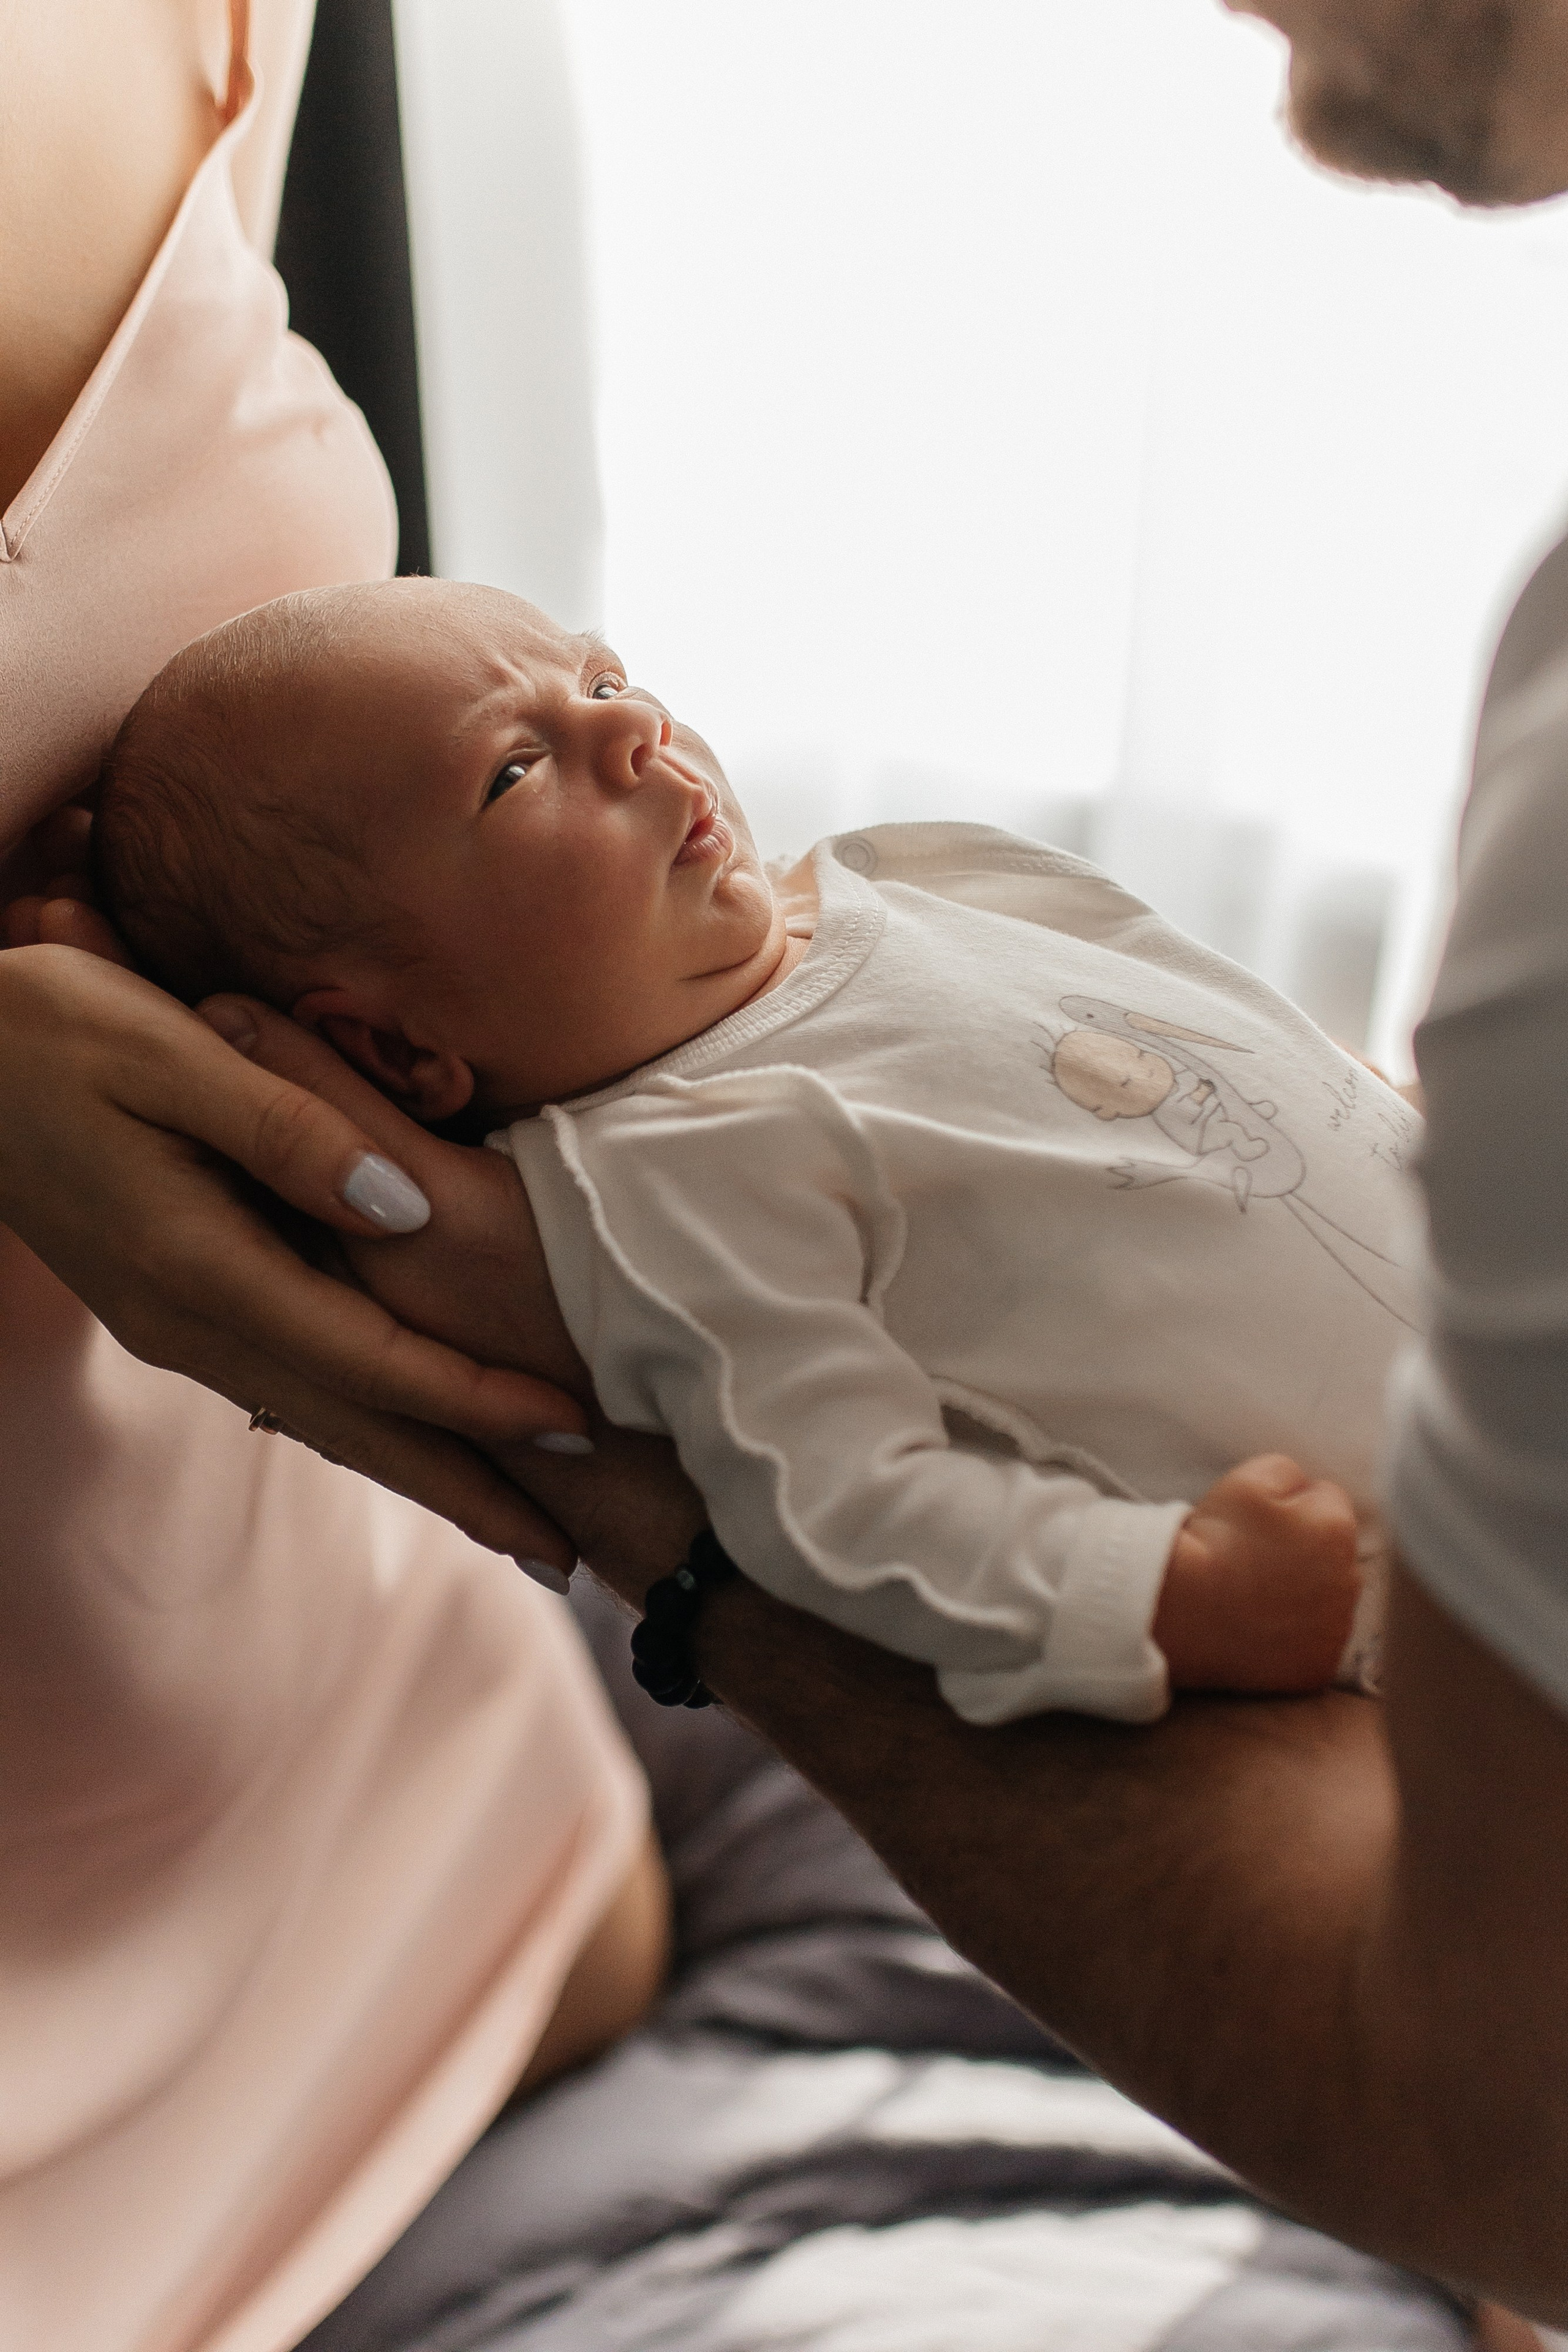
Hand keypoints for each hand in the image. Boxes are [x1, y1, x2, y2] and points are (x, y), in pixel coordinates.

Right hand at [0, 942, 588, 1570]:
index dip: (475, 1395)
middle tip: (566, 1552)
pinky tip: (402, 1441)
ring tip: (509, 1519)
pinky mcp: (171, 1305)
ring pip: (322, 1418)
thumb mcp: (170, 1052)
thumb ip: (290, 1129)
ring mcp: (174, 1324)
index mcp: (201, 1265)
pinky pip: (287, 1387)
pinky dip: (360, 1423)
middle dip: (464, 1487)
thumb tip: (404, 1207)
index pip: (371, 1354)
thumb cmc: (52, 1032)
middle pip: (354, 1423)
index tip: (570, 1421)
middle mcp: (189, 1320)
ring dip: (419, 1469)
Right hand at [1153, 1453, 1360, 1692]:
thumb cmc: (1213, 1540)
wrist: (1180, 1609)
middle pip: (1334, 1554)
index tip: (1261, 1521)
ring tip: (1256, 1593)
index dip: (1292, 1506)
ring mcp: (1336, 1631)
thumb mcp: (1250, 1477)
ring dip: (1306, 1594)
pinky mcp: (1318, 1666)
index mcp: (1337, 1529)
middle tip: (1256, 1557)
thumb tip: (1305, 1488)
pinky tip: (1263, 1626)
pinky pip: (1316, 1643)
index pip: (1328, 1501)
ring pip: (1328, 1599)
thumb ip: (1291, 1472)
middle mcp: (1350, 1582)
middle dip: (1307, 1551)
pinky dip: (1297, 1636)